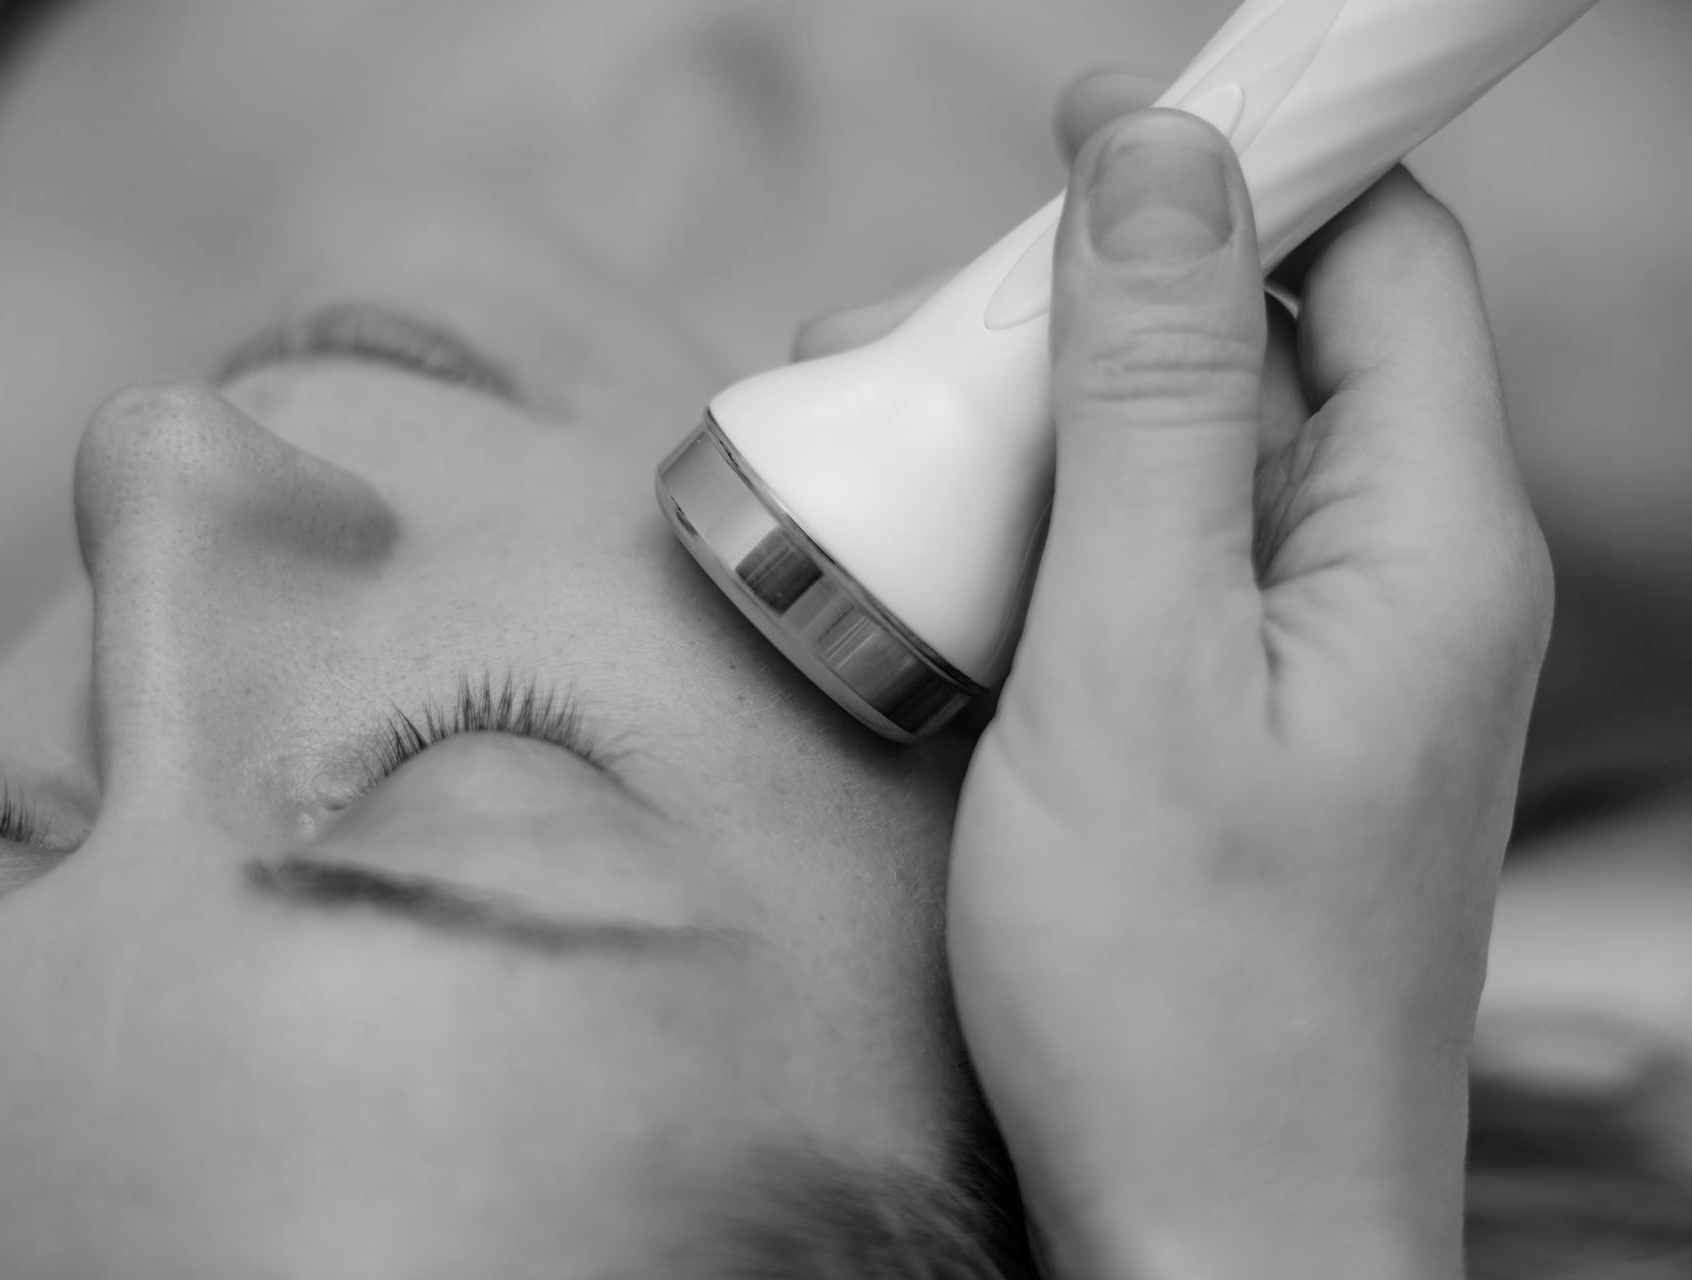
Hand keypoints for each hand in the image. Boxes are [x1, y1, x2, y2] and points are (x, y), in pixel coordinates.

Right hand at [806, 79, 1553, 1278]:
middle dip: (1107, 300)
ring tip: (910, 445)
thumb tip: (1163, 160)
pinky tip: (959, 563)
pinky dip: (1070, 528)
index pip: (1386, 248)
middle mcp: (1405, 582)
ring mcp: (1334, 659)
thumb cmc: (1178, 988)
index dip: (1250, 156)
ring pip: (1208, 457)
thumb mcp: (1132, 658)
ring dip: (1065, 421)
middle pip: (1280, 344)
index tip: (1087, 130)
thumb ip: (1152, 396)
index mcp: (1424, 539)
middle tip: (932, 329)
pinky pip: (1177, 565)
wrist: (1216, 1238)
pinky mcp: (1260, 724)